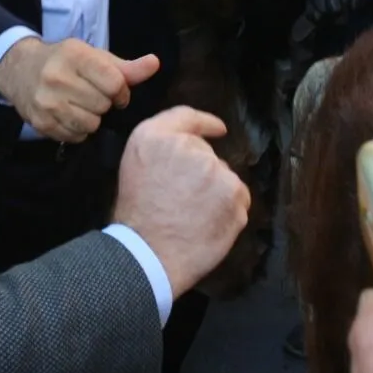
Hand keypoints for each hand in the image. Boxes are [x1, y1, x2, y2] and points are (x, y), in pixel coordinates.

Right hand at [0, 37, 160, 142]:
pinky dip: (78, 131)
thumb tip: (155, 64)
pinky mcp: (40, 122)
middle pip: (102, 105)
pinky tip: (70, 116)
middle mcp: (57, 77)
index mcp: (75, 55)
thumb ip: (126, 67)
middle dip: (104, 104)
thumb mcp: (94, 58)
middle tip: (93, 97)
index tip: (115, 91)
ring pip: (90, 124)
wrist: (20, 70)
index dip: (121, 91)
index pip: (114, 82)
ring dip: (92, 119)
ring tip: (82, 107)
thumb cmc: (66, 62)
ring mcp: (45, 101)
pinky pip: (75, 136)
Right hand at [110, 107, 248, 296]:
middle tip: (183, 199)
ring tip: (194, 215)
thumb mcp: (134, 166)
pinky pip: (239, 198)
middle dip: (201, 172)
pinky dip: (229, 210)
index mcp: (155, 137)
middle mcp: (189, 147)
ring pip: (224, 176)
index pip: (187, 117)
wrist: (149, 256)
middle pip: (207, 153)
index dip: (206, 123)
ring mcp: (215, 169)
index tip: (219, 130)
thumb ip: (161, 146)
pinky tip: (210, 224)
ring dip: (216, 192)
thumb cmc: (137, 216)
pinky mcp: (235, 194)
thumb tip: (196, 143)